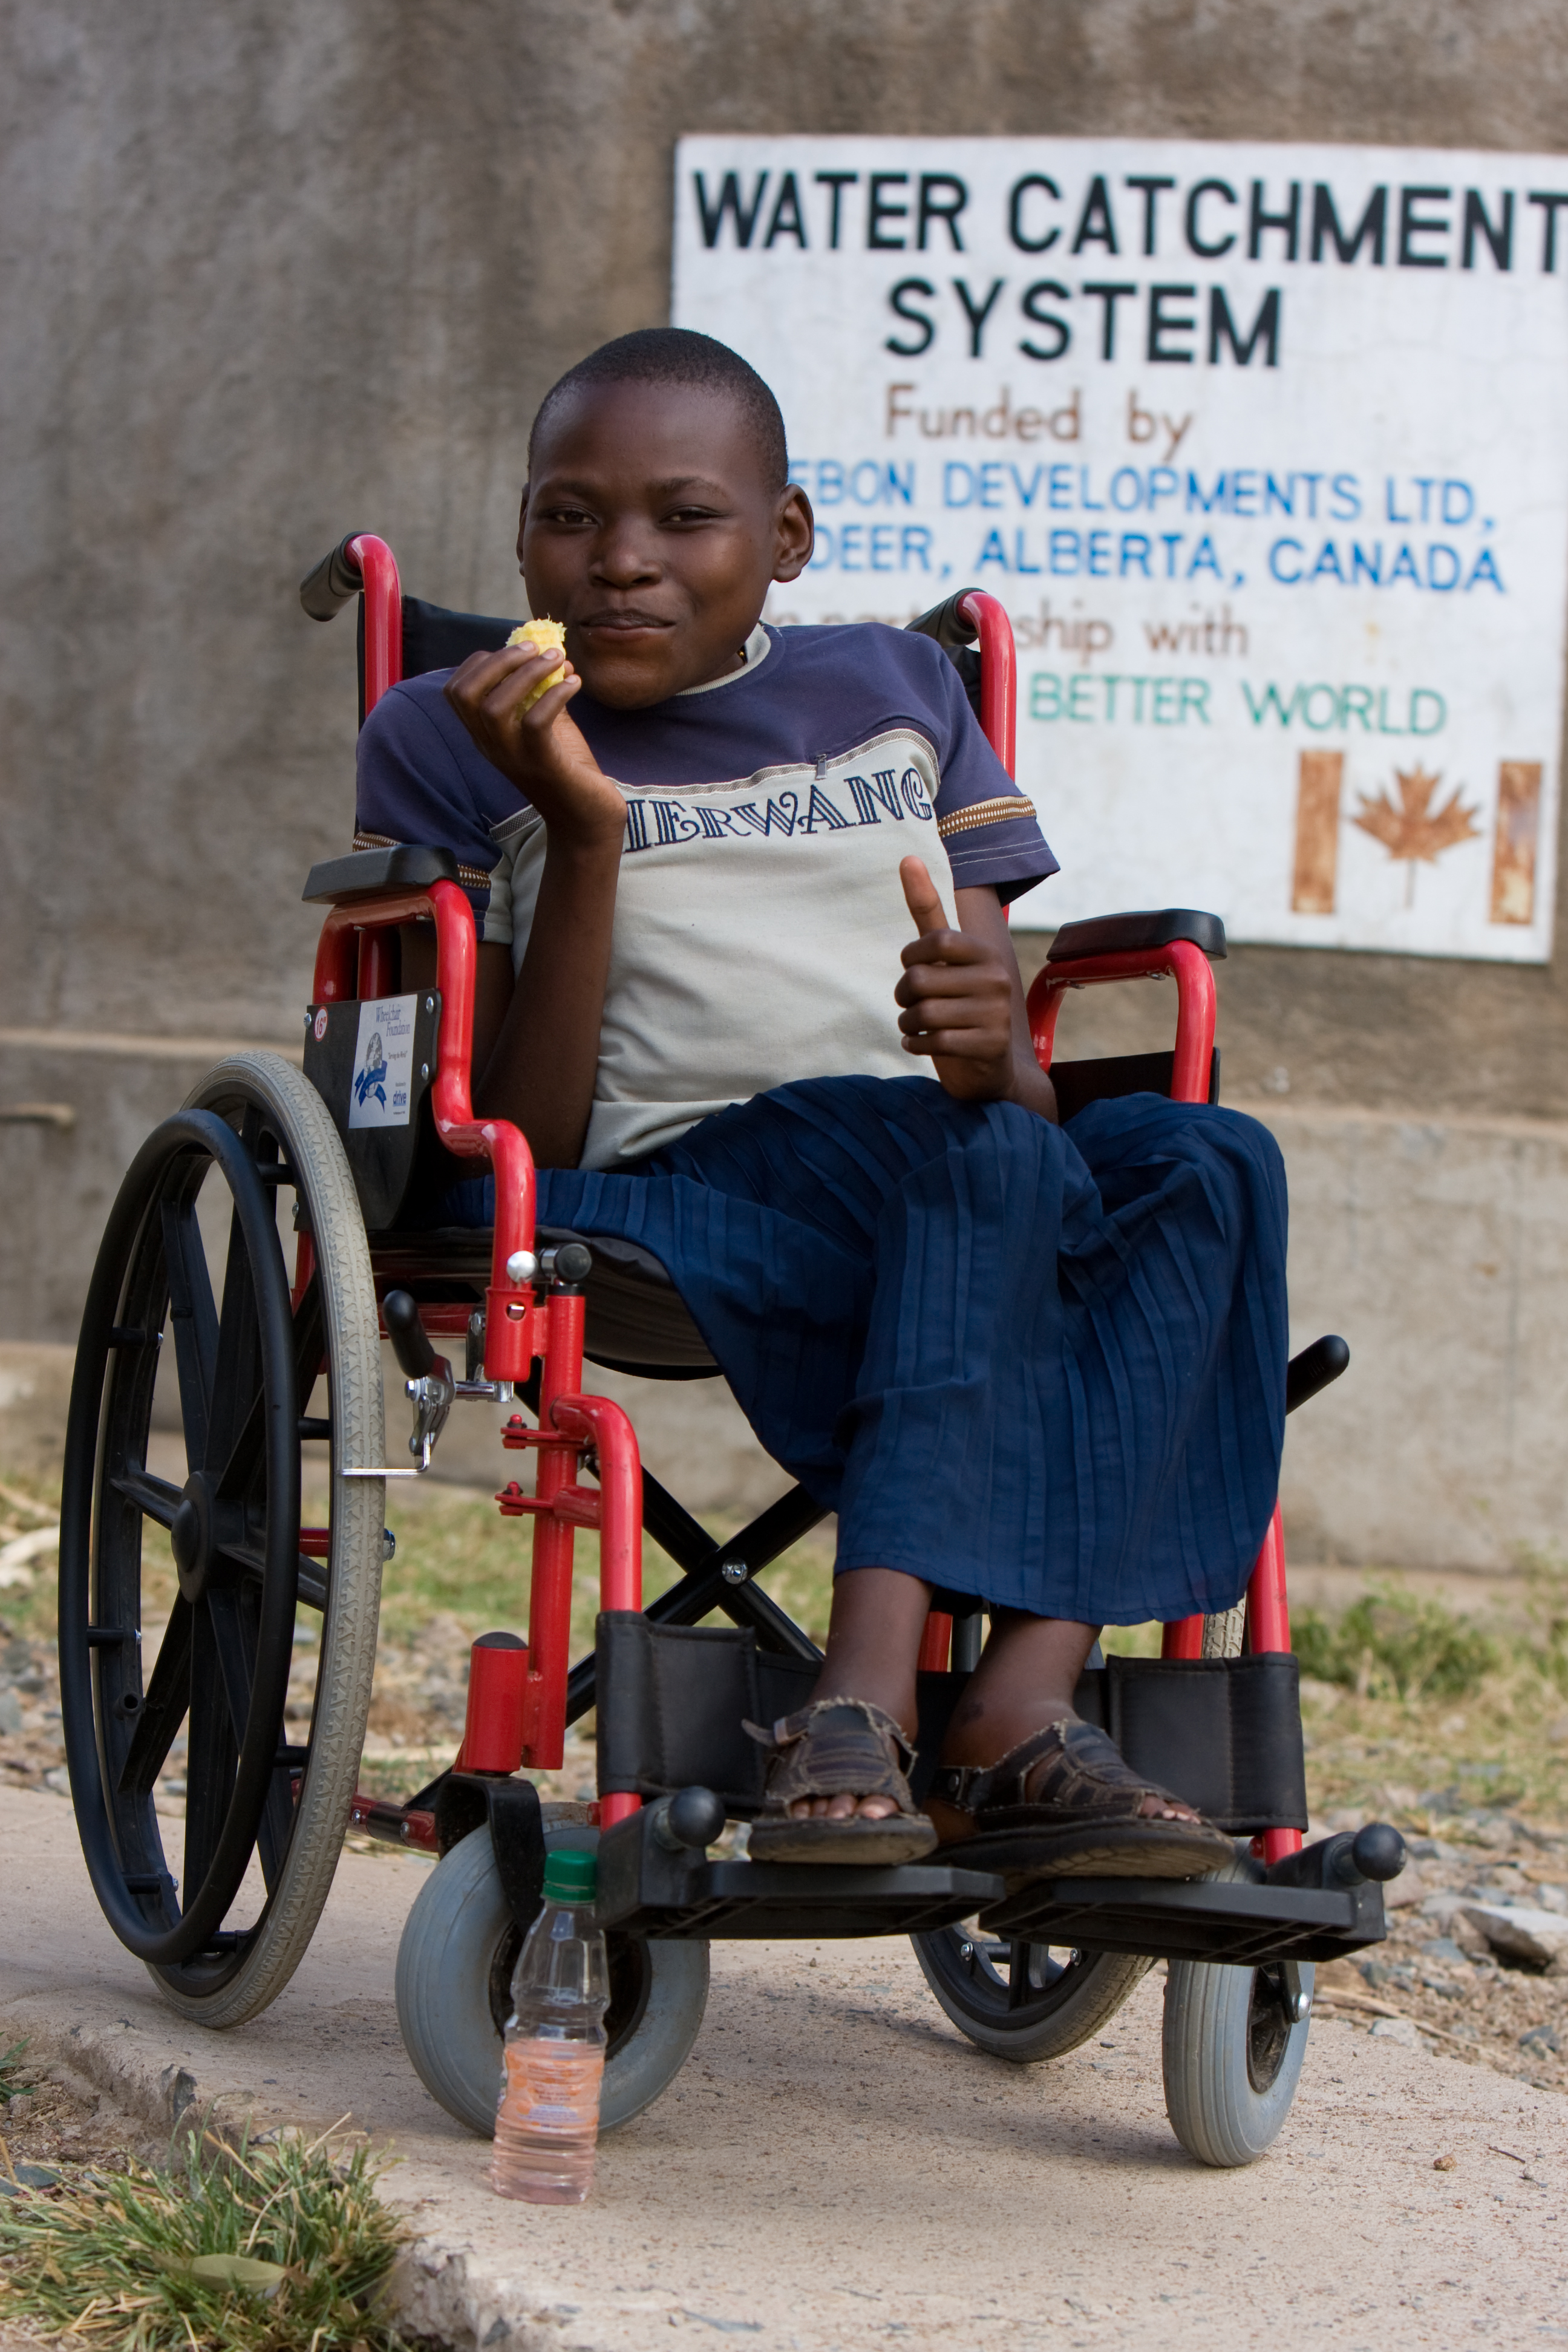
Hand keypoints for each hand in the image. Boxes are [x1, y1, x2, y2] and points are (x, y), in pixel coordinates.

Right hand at [444, 642, 625, 850]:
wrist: (588, 818)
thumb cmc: (567, 769)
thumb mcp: (547, 725)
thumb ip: (540, 693)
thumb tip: (551, 654)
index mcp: (485, 735)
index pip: (456, 691)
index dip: (480, 662)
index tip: (515, 650)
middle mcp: (491, 746)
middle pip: (467, 694)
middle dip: (498, 660)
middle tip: (535, 648)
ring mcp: (513, 757)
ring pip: (494, 706)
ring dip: (527, 673)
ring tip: (557, 659)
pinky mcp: (542, 764)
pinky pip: (534, 721)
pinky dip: (554, 694)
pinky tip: (574, 684)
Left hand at [894, 857, 1018, 1102]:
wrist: (992, 1070)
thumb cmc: (960, 1007)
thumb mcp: (946, 958)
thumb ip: (928, 911)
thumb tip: (908, 857)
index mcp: (986, 952)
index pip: (935, 940)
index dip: (910, 958)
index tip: (913, 968)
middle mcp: (997, 979)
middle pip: (920, 979)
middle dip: (903, 996)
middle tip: (910, 1006)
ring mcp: (996, 1014)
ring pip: (922, 1012)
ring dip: (907, 1023)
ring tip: (916, 1027)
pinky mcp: (989, 1046)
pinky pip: (932, 1040)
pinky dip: (915, 1045)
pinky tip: (921, 1044)